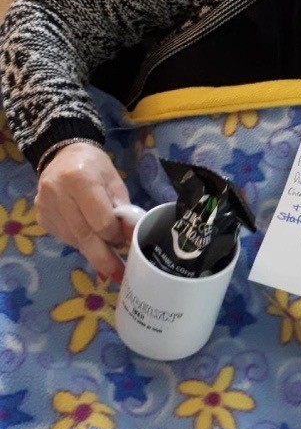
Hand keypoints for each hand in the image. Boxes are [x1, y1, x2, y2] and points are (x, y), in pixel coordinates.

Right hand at [35, 143, 130, 280]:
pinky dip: (80, 242)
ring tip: (108, 255)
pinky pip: (65, 238)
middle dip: (103, 258)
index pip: (100, 220)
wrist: (62, 155)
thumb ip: (123, 209)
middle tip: (119, 274)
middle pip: (84, 236)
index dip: (115, 234)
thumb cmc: (95, 167)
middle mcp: (57, 194)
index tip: (125, 240)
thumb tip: (132, 237)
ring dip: (93, 250)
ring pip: (74, 240)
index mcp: (80, 179)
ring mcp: (45, 208)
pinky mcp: (40, 218)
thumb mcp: (115, 181)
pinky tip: (90, 239)